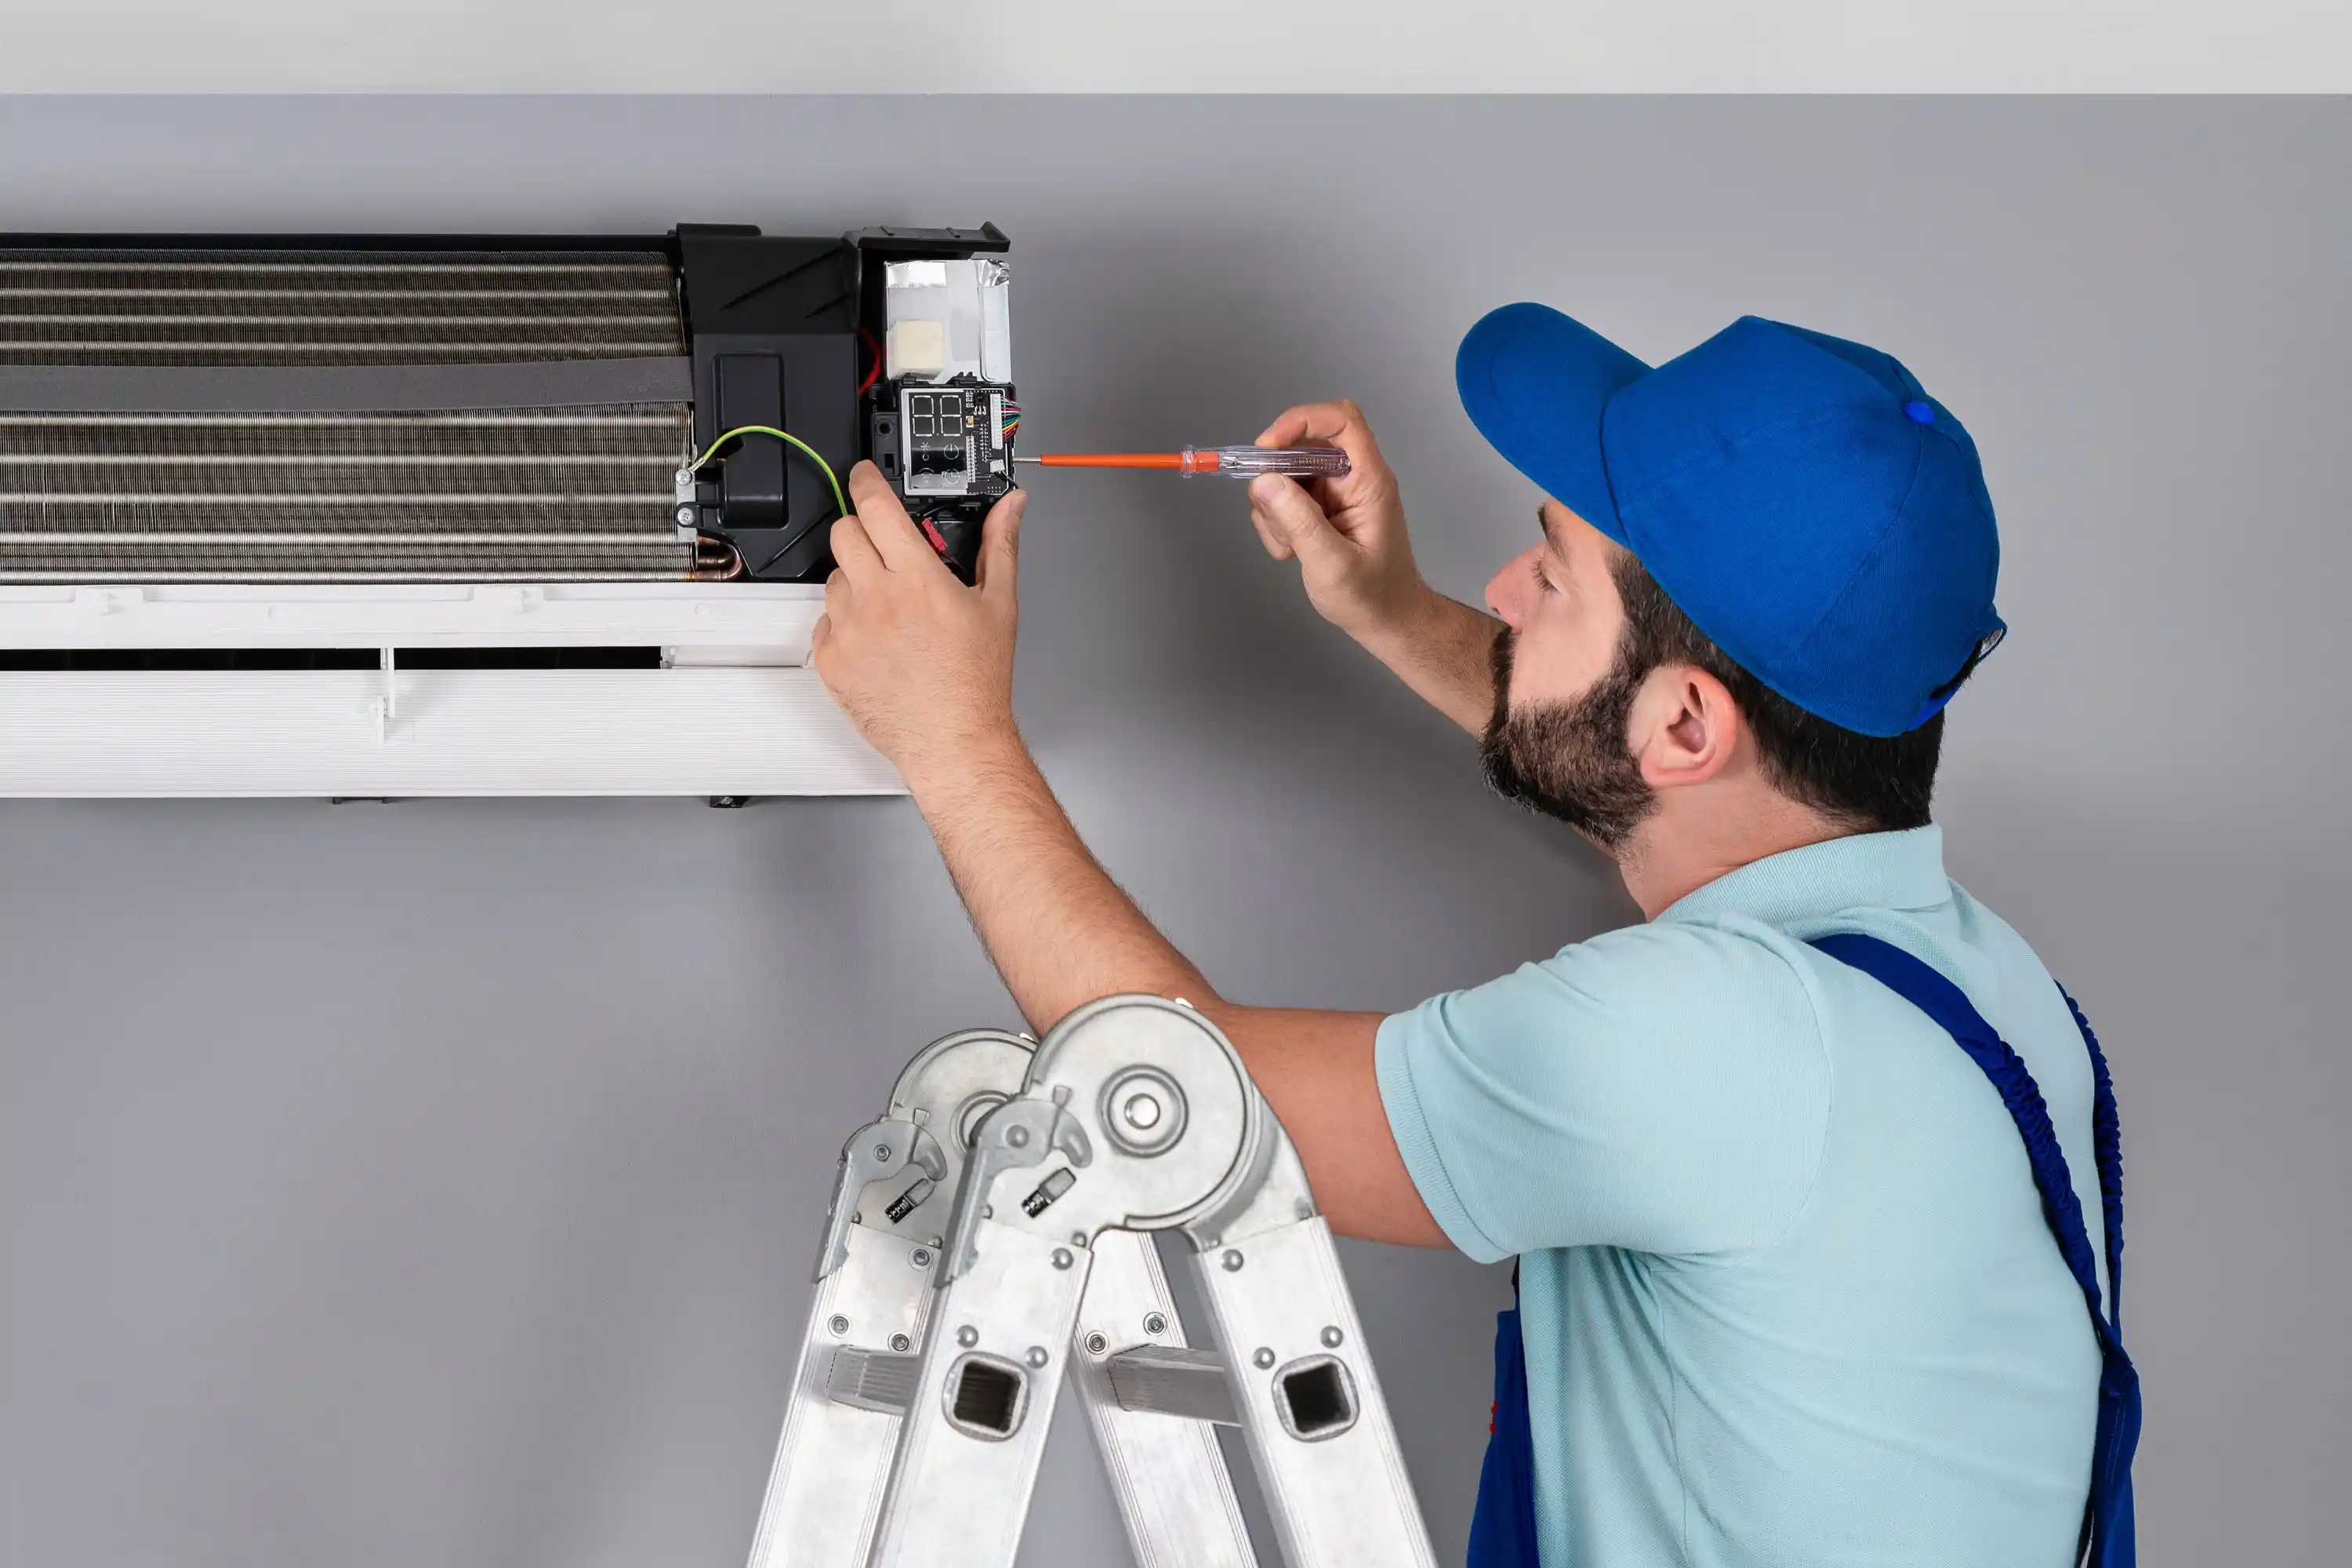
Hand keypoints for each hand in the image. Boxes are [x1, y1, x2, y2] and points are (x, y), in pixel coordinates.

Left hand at [810, 461, 1027, 786]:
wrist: (954, 740)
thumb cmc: (976, 683)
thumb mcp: (999, 606)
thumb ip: (1000, 546)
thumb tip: (1011, 508)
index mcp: (919, 580)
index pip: (877, 507)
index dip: (865, 481)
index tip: (864, 475)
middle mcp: (878, 600)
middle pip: (844, 533)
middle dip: (861, 530)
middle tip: (882, 546)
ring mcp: (849, 630)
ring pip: (833, 577)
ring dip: (855, 580)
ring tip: (889, 609)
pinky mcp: (831, 660)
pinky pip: (825, 622)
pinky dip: (845, 623)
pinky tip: (877, 640)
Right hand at [1247, 399, 1426, 639]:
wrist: (1386, 620)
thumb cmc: (1371, 596)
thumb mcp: (1332, 564)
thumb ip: (1299, 521)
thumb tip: (1264, 480)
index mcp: (1368, 480)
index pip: (1341, 420)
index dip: (1301, 421)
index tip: (1267, 448)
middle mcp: (1352, 478)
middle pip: (1304, 445)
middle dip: (1276, 476)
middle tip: (1271, 514)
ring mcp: (1335, 493)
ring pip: (1287, 474)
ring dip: (1274, 508)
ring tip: (1290, 546)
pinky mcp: (1320, 508)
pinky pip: (1285, 497)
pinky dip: (1276, 522)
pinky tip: (1291, 551)